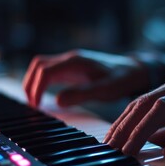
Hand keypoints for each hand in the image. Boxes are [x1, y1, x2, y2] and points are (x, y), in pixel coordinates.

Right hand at [23, 49, 148, 106]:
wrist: (134, 70)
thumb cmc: (121, 79)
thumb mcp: (104, 90)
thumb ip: (81, 94)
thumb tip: (57, 101)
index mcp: (75, 62)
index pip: (44, 72)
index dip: (36, 88)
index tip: (36, 106)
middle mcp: (70, 59)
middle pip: (38, 65)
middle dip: (30, 84)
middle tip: (32, 105)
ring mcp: (71, 62)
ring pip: (42, 66)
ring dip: (35, 81)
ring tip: (35, 102)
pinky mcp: (74, 67)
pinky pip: (51, 71)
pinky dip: (42, 81)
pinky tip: (45, 96)